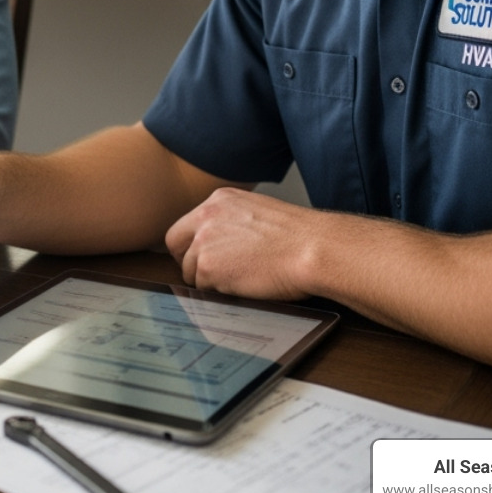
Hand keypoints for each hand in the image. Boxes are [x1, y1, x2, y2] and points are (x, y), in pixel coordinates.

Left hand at [164, 188, 318, 300]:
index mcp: (219, 200)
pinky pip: (203, 287)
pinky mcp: (208, 267)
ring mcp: (204, 242)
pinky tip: (244, 286)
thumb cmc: (299, 237)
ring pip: (189, 270)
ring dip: (209, 280)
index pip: (186, 225)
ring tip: (240, 280)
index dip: (191, 245)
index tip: (202, 256)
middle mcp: (206, 216)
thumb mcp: (257, 213)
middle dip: (188, 262)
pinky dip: (220, 292)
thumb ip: (231, 223)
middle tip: (210, 275)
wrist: (314, 248)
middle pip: (176, 245)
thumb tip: (220, 243)